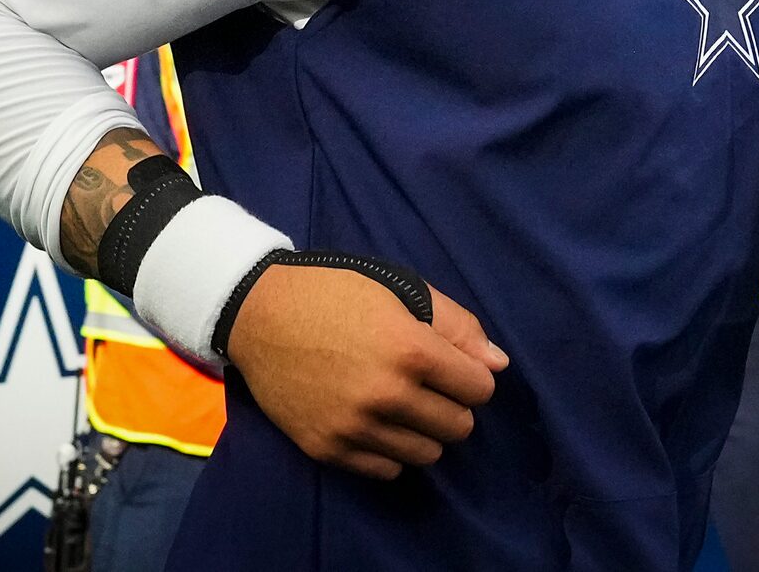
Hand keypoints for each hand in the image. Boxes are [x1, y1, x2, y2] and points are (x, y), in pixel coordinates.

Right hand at [225, 265, 506, 479]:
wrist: (259, 314)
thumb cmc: (335, 292)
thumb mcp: (399, 290)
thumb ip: (456, 325)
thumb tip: (499, 364)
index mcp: (410, 350)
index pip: (480, 388)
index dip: (471, 375)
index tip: (452, 366)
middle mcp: (386, 395)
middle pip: (459, 427)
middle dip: (452, 405)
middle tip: (427, 385)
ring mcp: (356, 427)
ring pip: (427, 454)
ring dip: (424, 431)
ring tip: (401, 405)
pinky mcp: (329, 449)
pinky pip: (388, 470)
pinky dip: (391, 449)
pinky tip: (376, 422)